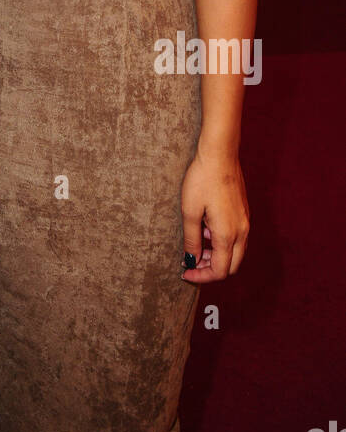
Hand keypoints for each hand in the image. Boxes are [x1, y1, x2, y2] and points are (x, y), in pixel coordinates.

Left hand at [180, 150, 248, 281]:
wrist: (220, 154)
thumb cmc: (202, 180)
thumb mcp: (190, 211)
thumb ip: (192, 239)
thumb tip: (191, 260)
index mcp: (228, 234)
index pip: (219, 271)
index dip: (201, 276)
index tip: (185, 272)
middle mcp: (241, 232)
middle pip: (231, 266)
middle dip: (210, 269)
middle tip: (191, 262)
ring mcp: (245, 222)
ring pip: (235, 253)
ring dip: (217, 256)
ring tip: (196, 245)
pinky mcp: (244, 213)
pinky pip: (237, 238)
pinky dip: (222, 243)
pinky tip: (206, 229)